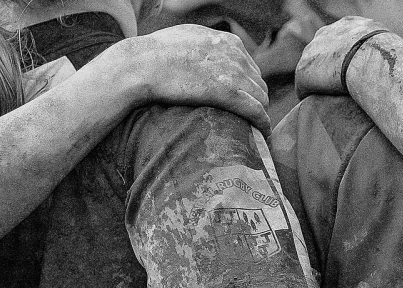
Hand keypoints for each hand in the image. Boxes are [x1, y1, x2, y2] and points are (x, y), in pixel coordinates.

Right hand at [108, 24, 270, 130]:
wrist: (140, 65)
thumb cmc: (153, 54)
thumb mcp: (186, 38)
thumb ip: (203, 46)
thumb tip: (205, 55)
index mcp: (227, 41)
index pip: (250, 67)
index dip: (248, 86)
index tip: (242, 101)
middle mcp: (235, 54)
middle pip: (258, 83)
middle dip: (256, 101)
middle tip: (250, 121)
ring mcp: (232, 72)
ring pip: (260, 98)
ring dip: (260, 115)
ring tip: (256, 131)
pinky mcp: (227, 92)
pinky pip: (255, 110)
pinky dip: (262, 123)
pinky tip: (262, 134)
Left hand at [296, 16, 389, 97]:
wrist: (369, 58)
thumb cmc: (388, 57)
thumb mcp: (390, 46)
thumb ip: (385, 53)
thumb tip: (401, 69)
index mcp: (348, 25)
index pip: (342, 41)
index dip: (346, 58)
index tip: (352, 72)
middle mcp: (326, 33)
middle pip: (323, 53)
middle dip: (329, 69)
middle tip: (339, 88)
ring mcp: (312, 51)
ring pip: (311, 70)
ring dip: (318, 84)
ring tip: (327, 100)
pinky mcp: (303, 70)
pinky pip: (303, 87)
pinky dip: (309, 96)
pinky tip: (317, 106)